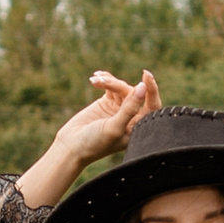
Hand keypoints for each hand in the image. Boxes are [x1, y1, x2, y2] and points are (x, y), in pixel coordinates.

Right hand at [17, 68, 159, 211]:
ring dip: (109, 82)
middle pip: (134, 93)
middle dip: (119, 85)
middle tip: (104, 83)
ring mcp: (119, 109)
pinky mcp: (107, 102)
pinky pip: (110, 86)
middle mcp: (132, 117)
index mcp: (139, 127)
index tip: (146, 76)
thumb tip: (142, 87)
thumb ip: (129, 108)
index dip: (152, 90)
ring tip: (96, 81)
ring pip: (121, 87)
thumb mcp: (113, 127)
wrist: (71, 146)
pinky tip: (95, 78)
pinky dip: (104, 80)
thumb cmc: (94, 144)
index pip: (152, 105)